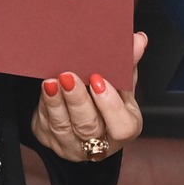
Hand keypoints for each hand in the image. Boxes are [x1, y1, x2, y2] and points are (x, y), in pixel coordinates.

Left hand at [35, 32, 147, 162]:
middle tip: (68, 77)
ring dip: (56, 102)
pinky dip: (45, 105)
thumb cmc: (105, 101)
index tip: (98, 81)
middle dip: (77, 100)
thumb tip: (138, 39)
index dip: (110, 105)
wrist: (82, 118)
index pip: (122, 126)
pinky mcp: (50, 140)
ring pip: (63, 126)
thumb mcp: (122, 86)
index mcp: (124, 128)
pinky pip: (46, 124)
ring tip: (52, 82)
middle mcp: (99, 143)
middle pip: (88, 126)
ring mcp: (72, 145)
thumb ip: (128, 65)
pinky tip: (45, 90)